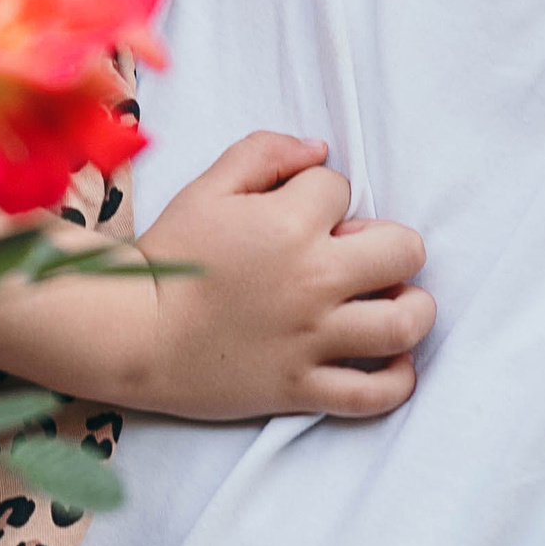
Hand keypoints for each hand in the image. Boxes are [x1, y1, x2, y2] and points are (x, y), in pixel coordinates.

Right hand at [133, 132, 433, 422]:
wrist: (132, 333)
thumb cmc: (170, 257)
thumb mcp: (208, 186)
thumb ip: (265, 152)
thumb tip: (319, 151)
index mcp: (289, 225)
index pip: (342, 189)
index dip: (323, 194)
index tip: (298, 212)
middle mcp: (313, 281)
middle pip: (404, 250)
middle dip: (389, 243)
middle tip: (357, 255)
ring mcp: (312, 339)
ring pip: (404, 323)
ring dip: (412, 307)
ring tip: (391, 301)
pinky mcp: (302, 388)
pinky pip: (373, 395)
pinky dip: (397, 381)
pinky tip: (393, 361)